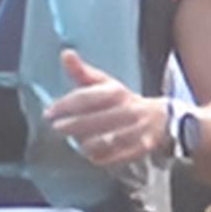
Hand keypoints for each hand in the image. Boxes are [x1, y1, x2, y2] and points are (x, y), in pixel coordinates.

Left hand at [47, 44, 161, 175]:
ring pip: (108, 139)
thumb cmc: (123, 101)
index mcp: (117, 92)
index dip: (66, 104)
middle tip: (56, 128)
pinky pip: (119, 156)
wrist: (161, 118)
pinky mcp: (143, 147)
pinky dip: (103, 157)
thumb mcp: (105, 84)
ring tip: (74, 143)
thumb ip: (82, 72)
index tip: (49, 112)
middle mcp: (129, 109)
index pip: (88, 97)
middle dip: (73, 125)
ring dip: (87, 143)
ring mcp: (137, 130)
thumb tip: (65, 54)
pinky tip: (91, 156)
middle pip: (97, 119)